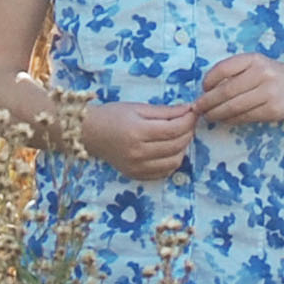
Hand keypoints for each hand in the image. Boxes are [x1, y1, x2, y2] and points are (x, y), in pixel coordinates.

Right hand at [80, 99, 197, 182]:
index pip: (174, 129)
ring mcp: (137, 167)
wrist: (90, 133)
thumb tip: (189, 110)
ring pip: (174, 161)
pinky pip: (164, 172)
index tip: (193, 112)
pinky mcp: (136, 175)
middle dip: (188, 132)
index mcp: (138, 132)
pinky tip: (170, 149)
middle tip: (188, 121)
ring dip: (183, 148)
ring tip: (179, 135)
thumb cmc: (113, 115)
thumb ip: (165, 111)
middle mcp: (138, 153)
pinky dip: (172, 161)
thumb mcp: (138, 107)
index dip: (189, 120)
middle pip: (176, 145)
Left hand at [197, 53, 283, 126]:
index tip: (202, 88)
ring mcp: (269, 93)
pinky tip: (223, 119)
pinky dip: (230, 120)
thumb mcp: (253, 65)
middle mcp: (262, 74)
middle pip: (226, 91)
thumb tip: (205, 91)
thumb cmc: (268, 75)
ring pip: (234, 107)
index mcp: (254, 59)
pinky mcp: (272, 111)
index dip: (209, 80)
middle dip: (208, 102)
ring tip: (207, 115)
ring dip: (216, 113)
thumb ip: (232, 72)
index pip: (224, 68)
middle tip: (197, 108)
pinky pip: (245, 117)